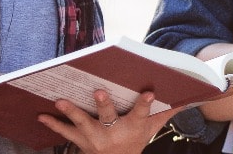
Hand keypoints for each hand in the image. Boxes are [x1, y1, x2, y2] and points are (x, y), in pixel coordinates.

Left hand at [36, 89, 169, 153]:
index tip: (149, 93)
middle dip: (103, 104)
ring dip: (70, 112)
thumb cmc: (135, 141)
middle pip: (108, 118)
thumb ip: (167, 111)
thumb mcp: (152, 129)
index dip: (145, 104)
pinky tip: (41, 114)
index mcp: (133, 127)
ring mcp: (94, 138)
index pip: (141, 114)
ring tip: (59, 100)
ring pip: (82, 123)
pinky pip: (65, 132)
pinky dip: (52, 124)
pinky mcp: (80, 141)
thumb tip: (191, 95)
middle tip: (99, 90)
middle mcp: (113, 133)